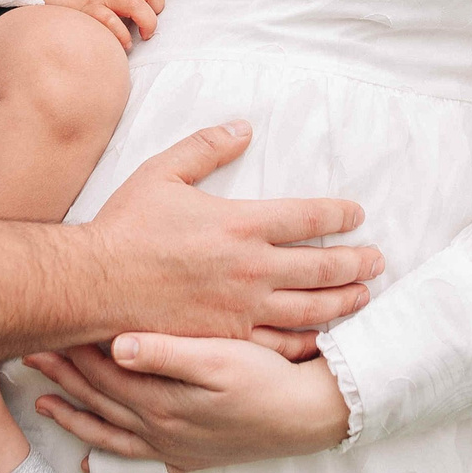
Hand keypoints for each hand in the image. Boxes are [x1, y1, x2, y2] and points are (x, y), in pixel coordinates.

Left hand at [24, 334, 350, 472]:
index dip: (72, 349)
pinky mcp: (189, 456)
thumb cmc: (267, 379)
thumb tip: (114, 345)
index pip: (103, 372)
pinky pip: (136, 462)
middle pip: (98, 399)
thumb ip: (166, 352)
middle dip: (62, 376)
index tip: (46, 326)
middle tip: (28, 354)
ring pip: (109, 432)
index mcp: (161, 401)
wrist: (307, 416)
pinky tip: (92, 463)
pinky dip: (109, 460)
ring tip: (43, 403)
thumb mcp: (220, 358)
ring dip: (75, 416)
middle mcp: (159, 429)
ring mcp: (172, 446)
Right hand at [39, 0, 164, 49]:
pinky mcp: (88, 10)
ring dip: (145, 23)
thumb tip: (137, 11)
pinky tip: (121, 44)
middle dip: (157, 8)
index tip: (152, 7)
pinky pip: (111, 22)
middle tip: (148, 23)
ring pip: (136, 5)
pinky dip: (121, 36)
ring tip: (140, 36)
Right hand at [81, 122, 379, 336]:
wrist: (93, 286)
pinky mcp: (227, 340)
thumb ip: (206, 147)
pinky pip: (279, 345)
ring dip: (343, 301)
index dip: (339, 215)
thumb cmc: (125, 228)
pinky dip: (308, 342)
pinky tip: (322, 340)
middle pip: (321, 267)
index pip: (307, 218)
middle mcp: (251, 269)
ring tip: (363, 296)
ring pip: (309, 309)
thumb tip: (243, 127)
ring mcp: (242, 310)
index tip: (356, 215)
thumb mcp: (162, 172)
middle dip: (356, 262)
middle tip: (378, 260)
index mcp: (241, 224)